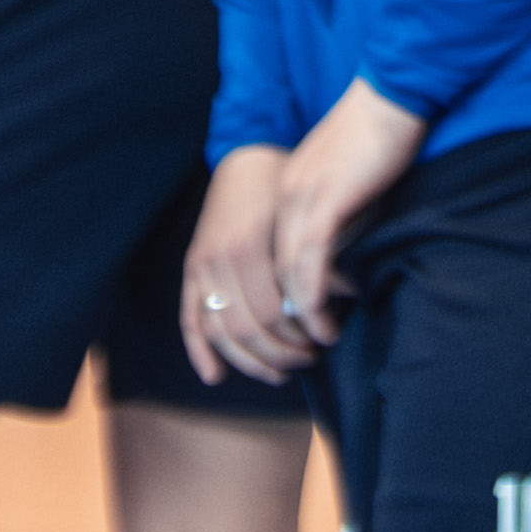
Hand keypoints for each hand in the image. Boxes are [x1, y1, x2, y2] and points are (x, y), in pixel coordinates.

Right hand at [180, 147, 309, 386]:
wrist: (249, 156)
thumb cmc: (285, 185)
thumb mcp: (304, 215)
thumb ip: (315, 256)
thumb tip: (341, 296)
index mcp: (250, 245)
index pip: (275, 311)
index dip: (303, 332)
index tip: (328, 337)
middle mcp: (219, 258)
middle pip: (248, 327)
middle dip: (281, 351)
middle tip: (310, 357)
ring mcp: (201, 266)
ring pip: (220, 332)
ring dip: (250, 360)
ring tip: (281, 372)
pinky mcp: (192, 270)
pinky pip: (189, 319)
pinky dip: (200, 351)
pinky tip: (216, 375)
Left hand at [259, 82, 425, 354]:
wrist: (393, 92)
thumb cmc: (381, 134)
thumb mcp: (347, 181)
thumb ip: (337, 217)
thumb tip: (342, 262)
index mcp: (285, 193)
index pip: (263, 262)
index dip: (271, 301)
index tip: (287, 332)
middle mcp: (283, 200)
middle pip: (265, 275)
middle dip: (278, 320)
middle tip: (298, 351)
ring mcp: (300, 200)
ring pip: (285, 276)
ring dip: (298, 317)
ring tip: (318, 343)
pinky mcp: (324, 203)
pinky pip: (309, 263)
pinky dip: (313, 297)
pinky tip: (324, 319)